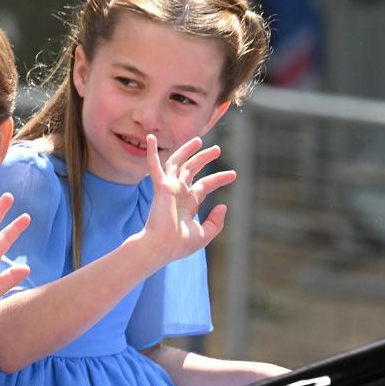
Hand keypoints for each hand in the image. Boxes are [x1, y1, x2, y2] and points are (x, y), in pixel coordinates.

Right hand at [141, 134, 236, 262]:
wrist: (161, 247)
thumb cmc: (179, 245)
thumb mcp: (204, 234)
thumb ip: (216, 222)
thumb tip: (223, 206)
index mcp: (188, 204)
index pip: (204, 186)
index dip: (219, 178)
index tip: (233, 174)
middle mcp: (178, 193)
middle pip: (192, 170)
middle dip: (204, 159)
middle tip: (217, 150)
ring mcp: (169, 188)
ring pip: (177, 163)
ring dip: (187, 150)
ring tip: (199, 140)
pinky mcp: (161, 187)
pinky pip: (155, 166)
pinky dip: (152, 153)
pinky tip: (151, 138)